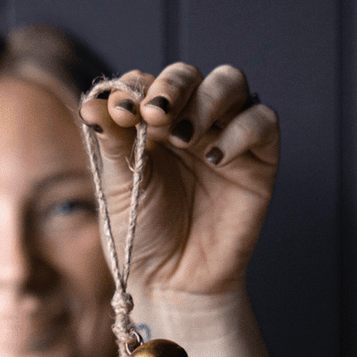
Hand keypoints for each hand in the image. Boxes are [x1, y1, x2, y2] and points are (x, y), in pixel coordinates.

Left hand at [81, 64, 279, 297]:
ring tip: (185, 138)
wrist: (172, 281)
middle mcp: (189, 120)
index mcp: (151, 123)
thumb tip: (93, 101)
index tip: (119, 113)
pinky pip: (263, 121)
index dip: (134, 89)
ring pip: (231, 84)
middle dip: (171, 87)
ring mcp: (225, 134)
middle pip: (189, 75)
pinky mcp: (258, 158)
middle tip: (155, 114)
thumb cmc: (141, 233)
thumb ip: (112, 141)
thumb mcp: (118, 186)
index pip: (146, 82)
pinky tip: (215, 158)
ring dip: (207, 100)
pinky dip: (241, 130)